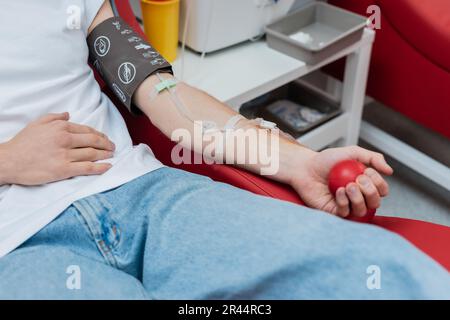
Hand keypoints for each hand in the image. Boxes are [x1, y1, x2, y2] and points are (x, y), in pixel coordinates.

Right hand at [0, 113, 114, 185]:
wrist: (9, 161)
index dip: (99, 134)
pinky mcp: (63, 169)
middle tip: (113, 146)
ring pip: (92, 153)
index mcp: (60, 127)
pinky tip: (108, 167)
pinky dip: (100, 167)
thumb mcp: (37, 124)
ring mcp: (65, 155)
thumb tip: (68, 114)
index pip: (86, 130)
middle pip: (93, 141)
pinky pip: (86, 168)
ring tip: (112, 155)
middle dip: (106, 143)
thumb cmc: (22, 143)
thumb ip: (54, 117)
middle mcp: (65, 139)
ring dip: (105, 154)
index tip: (104, 138)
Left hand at [290, 146, 392, 217]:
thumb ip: (373, 158)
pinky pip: (345, 213)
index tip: (366, 172)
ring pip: (362, 210)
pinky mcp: (334, 211)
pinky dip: (344, 202)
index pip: (382, 190)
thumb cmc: (326, 160)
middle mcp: (357, 196)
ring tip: (348, 185)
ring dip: (358, 197)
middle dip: (370, 191)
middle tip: (357, 179)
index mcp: (364, 184)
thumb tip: (390, 171)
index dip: (378, 183)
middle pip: (375, 203)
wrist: (306, 167)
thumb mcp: (352, 152)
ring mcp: (346, 205)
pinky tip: (338, 191)